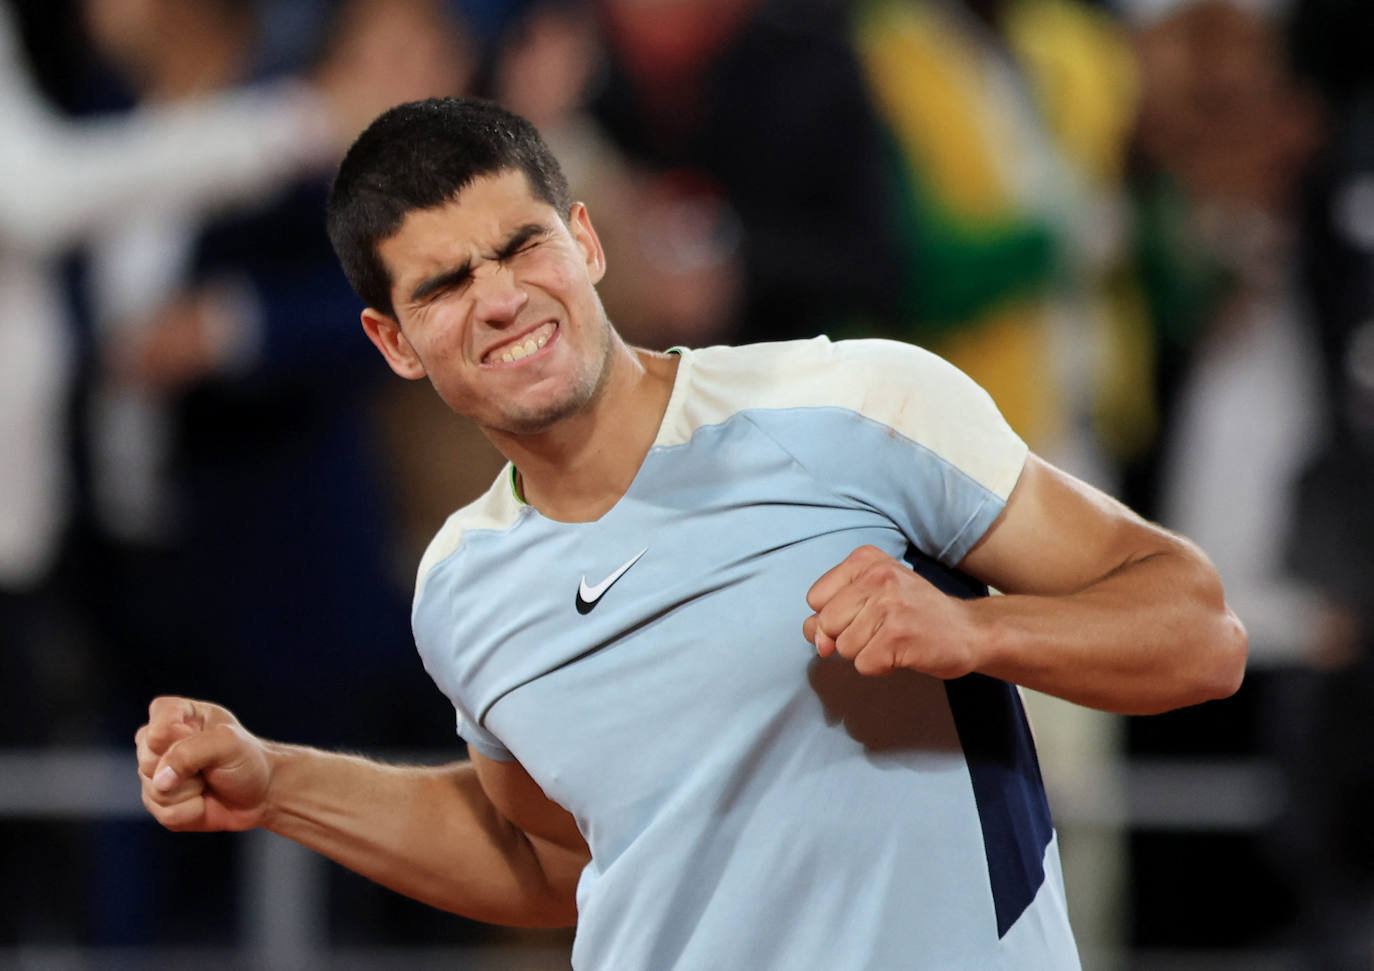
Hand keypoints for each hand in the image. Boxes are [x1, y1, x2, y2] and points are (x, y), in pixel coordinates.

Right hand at [136, 697, 272, 832]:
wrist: (260, 794)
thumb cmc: (247, 759)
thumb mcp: (227, 743)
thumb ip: (190, 752)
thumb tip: (160, 780)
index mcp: (175, 714)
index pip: (157, 724)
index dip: (180, 737)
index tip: (208, 738)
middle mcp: (159, 743)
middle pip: (148, 760)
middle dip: (186, 769)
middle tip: (210, 766)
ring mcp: (155, 773)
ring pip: (155, 791)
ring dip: (191, 793)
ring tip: (208, 782)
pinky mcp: (158, 802)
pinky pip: (165, 814)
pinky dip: (192, 811)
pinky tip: (203, 801)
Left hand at [803, 546, 980, 678]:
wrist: (969, 630)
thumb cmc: (915, 613)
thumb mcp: (872, 595)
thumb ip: (833, 612)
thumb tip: (815, 639)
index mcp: (865, 560)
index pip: (815, 598)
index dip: (832, 616)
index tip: (862, 614)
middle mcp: (876, 576)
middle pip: (826, 623)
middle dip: (847, 636)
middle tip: (881, 629)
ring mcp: (889, 605)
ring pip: (843, 647)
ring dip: (866, 652)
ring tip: (894, 638)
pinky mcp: (899, 635)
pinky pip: (863, 664)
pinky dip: (881, 666)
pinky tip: (903, 651)